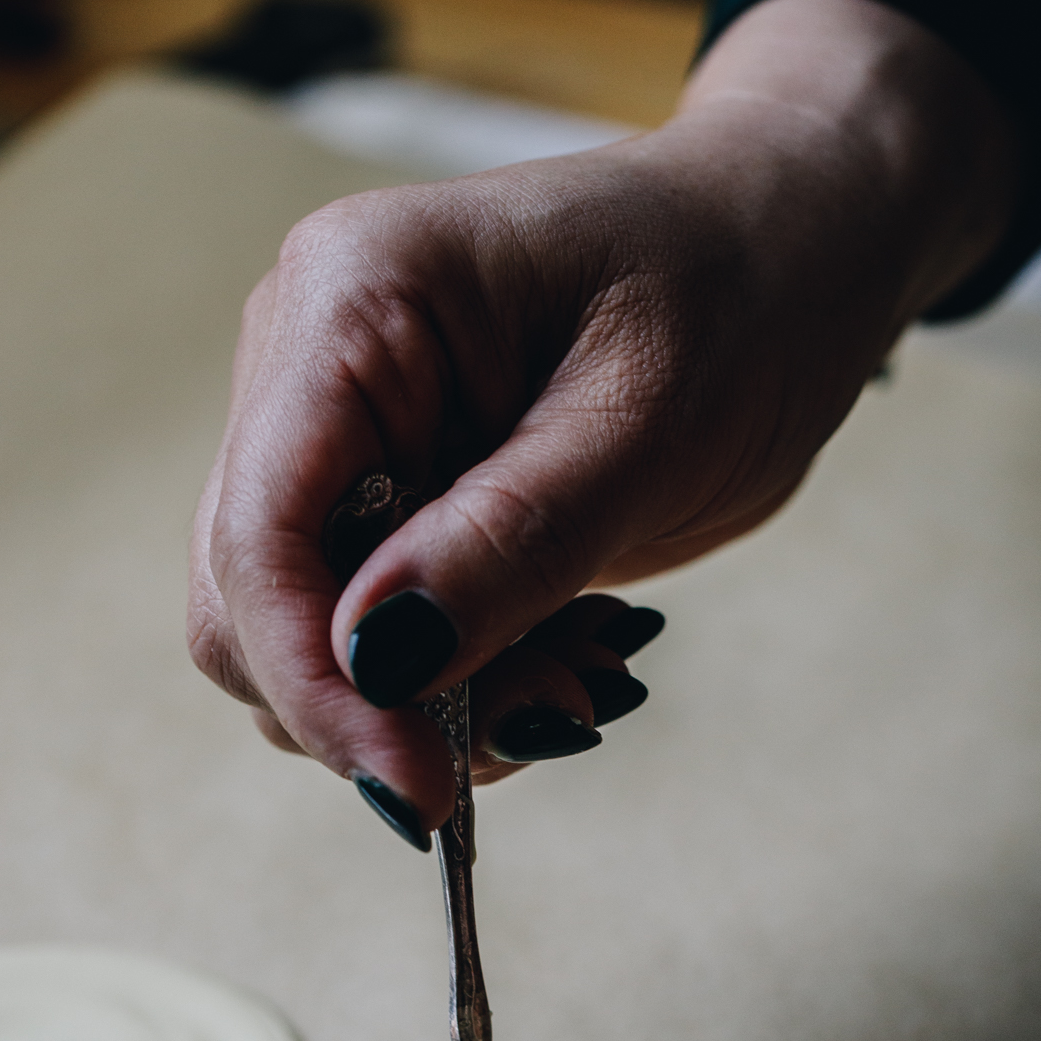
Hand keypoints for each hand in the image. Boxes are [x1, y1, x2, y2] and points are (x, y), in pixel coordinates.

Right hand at [189, 0, 1013, 841]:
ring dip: (439, 697)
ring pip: (313, 638)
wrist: (789, 251)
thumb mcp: (647, 429)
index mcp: (354, 303)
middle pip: (251, 602)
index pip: (259, 535)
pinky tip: (573, 644)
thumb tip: (375, 662)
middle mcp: (310, 363)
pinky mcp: (391, 492)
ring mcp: (342, 432)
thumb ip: (508, 544)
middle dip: (385, 698)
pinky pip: (384, 632)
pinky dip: (470, 674)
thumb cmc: (741, 297)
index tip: (422, 789)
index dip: (320, 684)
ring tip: (585, 666)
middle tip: (555, 715)